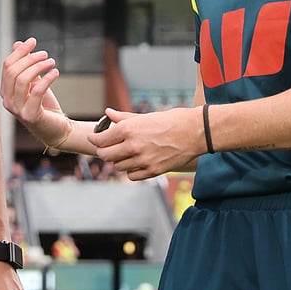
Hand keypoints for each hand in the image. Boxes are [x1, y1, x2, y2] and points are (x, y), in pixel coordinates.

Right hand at [0, 38, 68, 146]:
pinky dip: (47, 79)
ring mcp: (17, 110)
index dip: (20, 52)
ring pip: (22, 80)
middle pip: (13, 71)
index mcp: (6, 91)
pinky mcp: (30, 116)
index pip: (7, 66)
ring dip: (38, 67)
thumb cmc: (45, 105)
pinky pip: (36, 92)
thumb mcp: (34, 82)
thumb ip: (25, 65)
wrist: (57, 129)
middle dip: (30, 59)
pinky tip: (55, 73)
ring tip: (51, 62)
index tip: (33, 41)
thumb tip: (17, 44)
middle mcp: (7, 101)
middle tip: (45, 54)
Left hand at [89, 107, 204, 179]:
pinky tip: (136, 162)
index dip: (95, 139)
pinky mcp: (153, 171)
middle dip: (104, 151)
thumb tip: (108, 113)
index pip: (101, 140)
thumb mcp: (146, 116)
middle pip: (106, 155)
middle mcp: (133, 146)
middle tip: (107, 147)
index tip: (95, 139)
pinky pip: (132, 175)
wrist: (196, 132)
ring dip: (118, 160)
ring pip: (118, 166)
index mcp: (129, 129)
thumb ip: (124, 118)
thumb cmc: (172, 120)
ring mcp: (142, 160)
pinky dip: (131, 170)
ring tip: (125, 153)